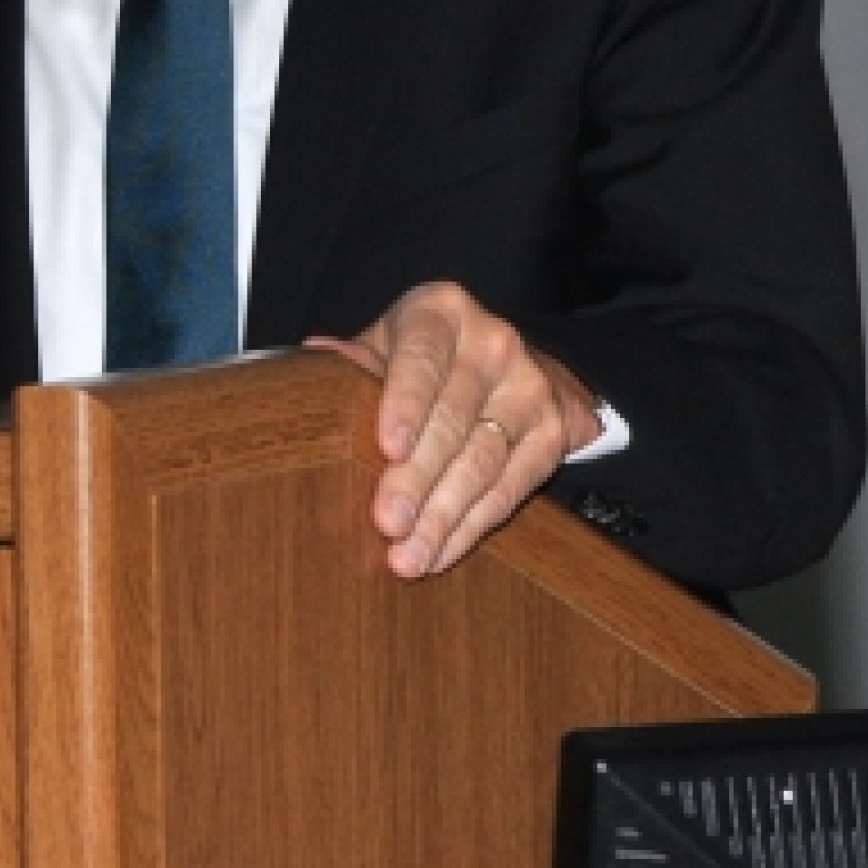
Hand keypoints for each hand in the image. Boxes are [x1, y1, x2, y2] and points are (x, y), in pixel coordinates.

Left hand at [309, 280, 601, 578]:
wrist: (514, 366)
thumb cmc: (428, 358)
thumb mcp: (389, 344)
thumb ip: (355, 359)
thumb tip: (315, 356)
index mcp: (442, 312)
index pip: (422, 358)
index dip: (406, 403)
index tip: (389, 448)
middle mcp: (493, 343)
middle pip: (452, 419)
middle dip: (418, 478)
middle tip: (388, 523)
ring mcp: (529, 387)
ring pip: (482, 462)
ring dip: (442, 516)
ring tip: (408, 555)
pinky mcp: (552, 433)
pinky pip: (509, 490)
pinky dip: (470, 527)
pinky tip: (441, 552)